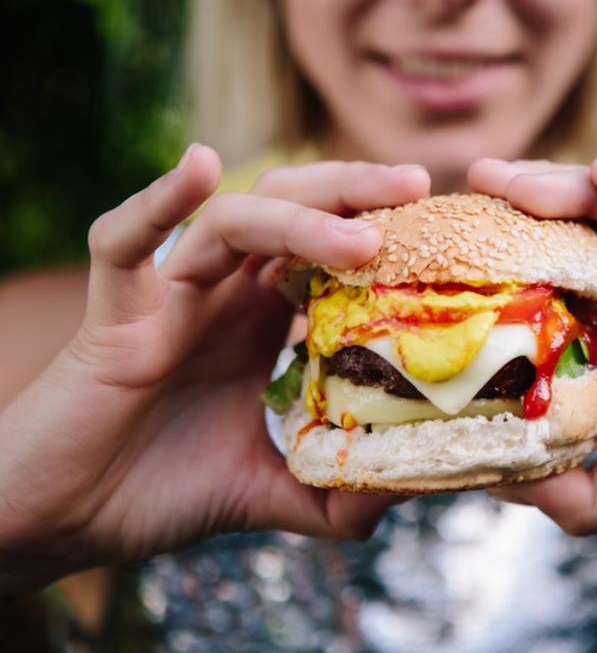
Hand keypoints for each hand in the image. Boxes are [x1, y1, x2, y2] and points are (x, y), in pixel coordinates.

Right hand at [0, 146, 429, 591]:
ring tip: (361, 239)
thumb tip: (412, 484)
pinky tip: (200, 167)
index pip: (332, 250)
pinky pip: (125, 241)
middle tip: (418, 183)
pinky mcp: (113, 312)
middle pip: (295, 208)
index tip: (443, 227)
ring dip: (299, 218)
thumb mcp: (271, 491)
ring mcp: (170, 296)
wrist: (64, 519)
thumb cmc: (160, 490)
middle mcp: (225, 295)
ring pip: (234, 220)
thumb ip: (338, 490)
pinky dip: (157, 202)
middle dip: (355, 190)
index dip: (384, 230)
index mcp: (265, 323)